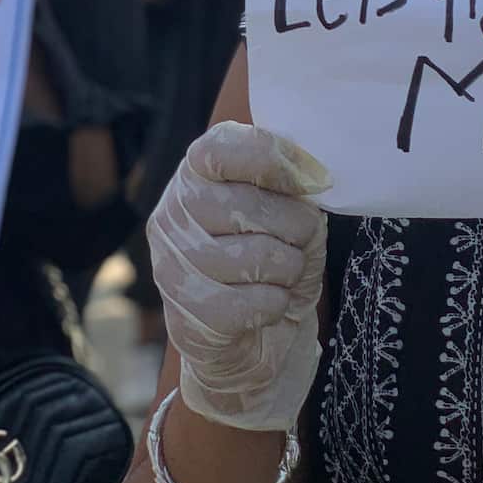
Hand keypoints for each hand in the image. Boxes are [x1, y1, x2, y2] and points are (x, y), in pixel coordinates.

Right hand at [147, 121, 329, 432]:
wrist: (257, 334)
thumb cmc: (276, 251)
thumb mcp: (290, 204)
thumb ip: (293, 182)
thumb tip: (310, 177)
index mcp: (195, 173)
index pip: (219, 148)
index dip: (270, 158)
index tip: (309, 178)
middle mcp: (173, 214)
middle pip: (248, 205)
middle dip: (296, 226)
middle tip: (300, 240)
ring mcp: (172, 267)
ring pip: (258, 257)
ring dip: (290, 267)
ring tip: (283, 272)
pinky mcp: (187, 318)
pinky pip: (256, 303)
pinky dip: (277, 303)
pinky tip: (269, 302)